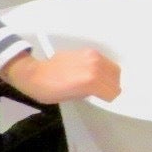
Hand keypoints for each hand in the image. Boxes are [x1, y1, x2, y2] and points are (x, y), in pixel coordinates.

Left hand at [0, 46, 121, 104]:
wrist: (35, 73)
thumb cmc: (51, 91)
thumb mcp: (74, 98)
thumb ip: (92, 93)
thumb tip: (101, 91)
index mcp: (92, 81)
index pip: (113, 92)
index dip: (109, 98)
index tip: (102, 100)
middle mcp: (95, 66)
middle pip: (116, 78)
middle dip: (111, 86)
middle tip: (101, 92)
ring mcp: (92, 56)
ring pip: (113, 68)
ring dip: (109, 76)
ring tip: (98, 82)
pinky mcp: (88, 51)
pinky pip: (104, 61)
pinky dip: (103, 68)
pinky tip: (92, 72)